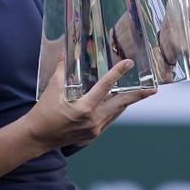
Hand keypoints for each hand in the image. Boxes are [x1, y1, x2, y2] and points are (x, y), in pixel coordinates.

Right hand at [24, 56, 156, 150]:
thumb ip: (62, 70)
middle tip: (152, 90)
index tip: (128, 64)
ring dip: (125, 102)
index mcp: (83, 108)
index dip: (117, 73)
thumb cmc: (43, 111)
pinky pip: (108, 120)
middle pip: (120, 104)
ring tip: (138, 93)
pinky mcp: (92, 136)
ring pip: (116, 113)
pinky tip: (117, 104)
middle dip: (137, 96)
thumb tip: (64, 52)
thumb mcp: (52, 88)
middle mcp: (92, 120)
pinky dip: (113, 111)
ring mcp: (94, 130)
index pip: (105, 87)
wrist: (37, 137)